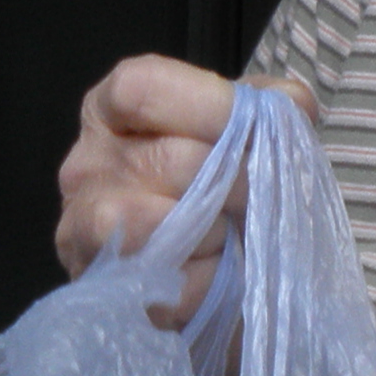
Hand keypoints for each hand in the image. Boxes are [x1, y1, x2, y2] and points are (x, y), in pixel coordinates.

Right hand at [51, 57, 314, 311]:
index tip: (256, 129)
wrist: (195, 268)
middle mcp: (86, 164)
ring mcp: (82, 228)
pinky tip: (219, 271)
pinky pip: (166, 281)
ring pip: (153, 224)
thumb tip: (293, 105)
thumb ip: (269, 108)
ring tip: (231, 234)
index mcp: (112, 112)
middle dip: (233, 183)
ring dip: (212, 232)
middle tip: (258, 197)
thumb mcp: (242, 130)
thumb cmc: (215, 185)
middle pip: (167, 160)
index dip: (207, 105)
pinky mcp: (103, 286)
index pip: (140, 89)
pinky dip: (208, 280)